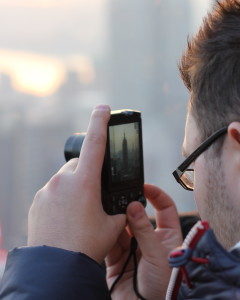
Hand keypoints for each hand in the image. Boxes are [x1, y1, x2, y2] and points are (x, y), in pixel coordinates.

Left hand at [28, 105, 125, 262]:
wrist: (57, 267)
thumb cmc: (87, 245)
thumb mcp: (112, 225)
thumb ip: (120, 209)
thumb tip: (126, 205)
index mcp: (84, 182)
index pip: (95, 143)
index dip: (99, 122)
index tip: (102, 108)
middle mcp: (63, 181)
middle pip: (80, 165)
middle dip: (89, 174)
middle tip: (94, 196)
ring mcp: (47, 190)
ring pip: (66, 178)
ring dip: (75, 187)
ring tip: (80, 211)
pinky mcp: (38, 201)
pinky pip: (53, 191)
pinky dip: (62, 197)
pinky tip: (66, 217)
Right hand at [106, 184, 181, 299]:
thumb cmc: (164, 287)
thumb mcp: (158, 254)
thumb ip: (144, 229)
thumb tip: (133, 205)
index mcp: (166, 236)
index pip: (165, 208)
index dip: (156, 195)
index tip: (144, 186)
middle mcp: (149, 240)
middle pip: (139, 215)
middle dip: (130, 208)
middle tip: (121, 201)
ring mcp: (132, 248)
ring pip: (123, 227)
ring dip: (117, 221)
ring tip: (111, 215)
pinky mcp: (117, 259)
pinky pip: (111, 242)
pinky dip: (107, 234)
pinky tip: (104, 228)